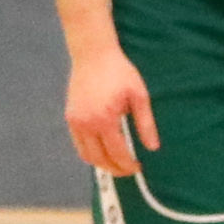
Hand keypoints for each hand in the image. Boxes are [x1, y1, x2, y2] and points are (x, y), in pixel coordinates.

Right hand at [63, 48, 159, 178]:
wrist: (93, 54)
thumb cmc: (119, 72)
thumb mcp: (138, 95)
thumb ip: (145, 123)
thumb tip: (152, 147)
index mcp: (105, 119)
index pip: (117, 153)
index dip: (128, 165)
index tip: (138, 167)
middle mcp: (86, 124)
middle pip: (100, 159)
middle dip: (115, 169)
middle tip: (129, 169)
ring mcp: (75, 122)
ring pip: (86, 155)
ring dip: (101, 164)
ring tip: (116, 162)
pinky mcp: (70, 117)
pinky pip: (78, 144)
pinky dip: (90, 152)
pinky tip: (103, 149)